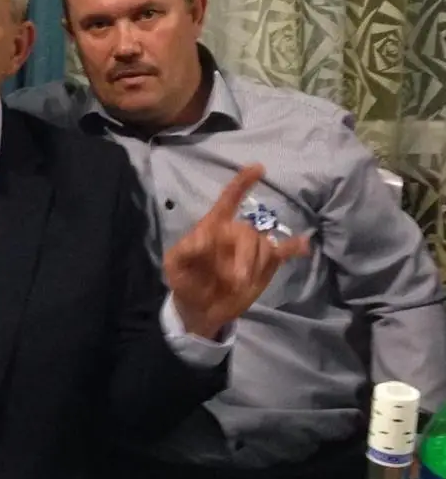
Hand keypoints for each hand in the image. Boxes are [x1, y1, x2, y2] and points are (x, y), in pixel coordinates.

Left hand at [165, 164, 309, 338]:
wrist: (200, 310)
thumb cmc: (185, 281)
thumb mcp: (175, 266)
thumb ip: (185, 249)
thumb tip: (203, 236)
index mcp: (213, 227)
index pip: (229, 199)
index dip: (242, 183)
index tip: (259, 169)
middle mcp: (234, 234)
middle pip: (248, 232)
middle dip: (245, 254)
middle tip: (236, 279)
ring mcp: (252, 249)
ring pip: (264, 245)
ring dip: (256, 263)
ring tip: (241, 283)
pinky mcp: (265, 265)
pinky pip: (282, 252)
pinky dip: (294, 247)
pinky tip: (303, 245)